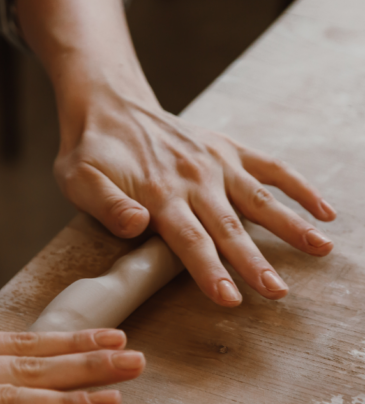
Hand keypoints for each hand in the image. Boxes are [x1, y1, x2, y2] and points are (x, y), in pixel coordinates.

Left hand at [54, 90, 335, 305]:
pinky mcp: (226, 148)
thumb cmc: (90, 151)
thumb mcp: (79, 179)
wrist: (108, 105)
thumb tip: (137, 226)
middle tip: (278, 292)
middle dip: (254, 263)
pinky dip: (299, 186)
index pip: (189, 241)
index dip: (211, 271)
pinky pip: (270, 166)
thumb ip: (107, 205)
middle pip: (229, 228)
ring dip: (290, 225)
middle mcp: (193, 180)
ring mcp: (214, 162)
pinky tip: (323, 208)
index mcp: (158, 195)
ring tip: (321, 249)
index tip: (232, 299)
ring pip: (259, 199)